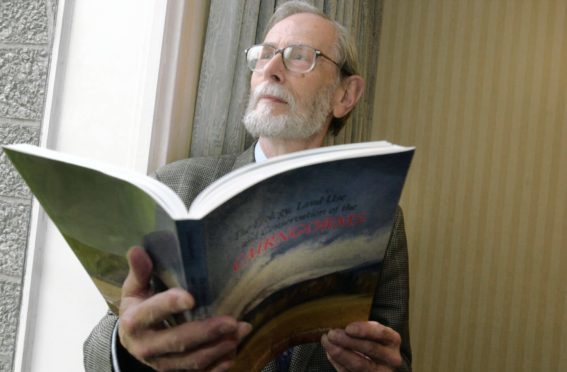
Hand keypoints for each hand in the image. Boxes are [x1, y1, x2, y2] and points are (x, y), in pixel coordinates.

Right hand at [118, 247, 251, 370]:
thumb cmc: (138, 307)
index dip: (170, 305)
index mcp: (134, 322)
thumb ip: (140, 271)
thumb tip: (137, 249)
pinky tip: (233, 354)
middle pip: (178, 341)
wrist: (132, 340)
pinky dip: (217, 367)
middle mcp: (146, 347)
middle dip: (207, 332)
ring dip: (219, 348)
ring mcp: (161, 364)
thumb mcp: (134, 289)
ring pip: (192, 361)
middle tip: (232, 321)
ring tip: (241, 331)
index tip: (191, 297)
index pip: (152, 312)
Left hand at [321, 321, 401, 371]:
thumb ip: (362, 327)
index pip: (381, 333)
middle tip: (331, 334)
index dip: (364, 330)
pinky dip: (337, 362)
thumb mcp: (373, 330)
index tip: (348, 327)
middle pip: (369, 348)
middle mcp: (391, 358)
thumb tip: (341, 325)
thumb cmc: (373, 340)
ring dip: (339, 352)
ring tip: (327, 342)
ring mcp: (381, 371)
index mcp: (393, 340)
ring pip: (359, 364)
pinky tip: (329, 353)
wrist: (381, 361)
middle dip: (347, 340)